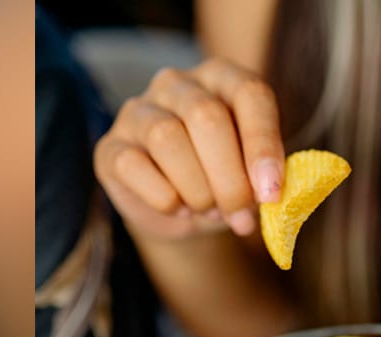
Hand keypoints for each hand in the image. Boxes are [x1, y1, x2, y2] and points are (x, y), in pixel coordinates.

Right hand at [94, 58, 284, 241]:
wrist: (182, 211)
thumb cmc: (225, 182)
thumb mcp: (254, 176)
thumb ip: (266, 176)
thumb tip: (268, 194)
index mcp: (223, 78)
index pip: (249, 93)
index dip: (263, 145)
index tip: (270, 193)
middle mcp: (177, 83)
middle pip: (207, 116)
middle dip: (229, 178)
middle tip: (240, 215)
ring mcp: (138, 110)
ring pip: (166, 137)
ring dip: (197, 189)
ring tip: (209, 210)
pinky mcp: (110, 146)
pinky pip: (133, 165)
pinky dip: (163, 197)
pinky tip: (179, 209)